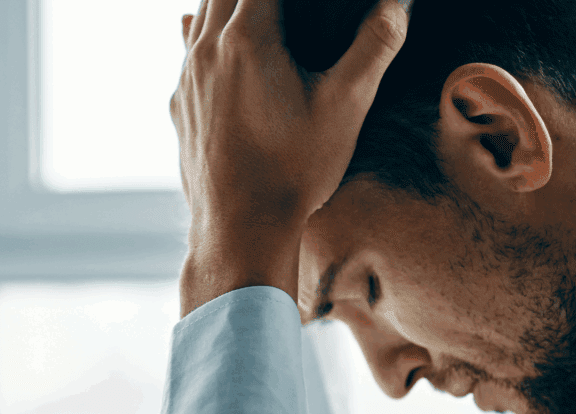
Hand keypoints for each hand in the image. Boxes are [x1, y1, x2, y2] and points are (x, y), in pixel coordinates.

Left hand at [171, 0, 407, 315]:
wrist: (240, 229)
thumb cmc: (294, 171)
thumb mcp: (346, 106)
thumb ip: (374, 47)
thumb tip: (395, 5)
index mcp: (247, 39)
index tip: (314, 1)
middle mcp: (207, 50)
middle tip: (295, 8)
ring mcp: (187, 78)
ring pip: (201, 12)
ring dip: (230, 1)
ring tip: (260, 9)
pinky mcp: (179, 104)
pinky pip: (187, 49)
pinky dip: (205, 31)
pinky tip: (206, 31)